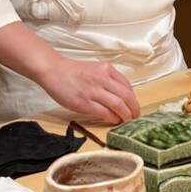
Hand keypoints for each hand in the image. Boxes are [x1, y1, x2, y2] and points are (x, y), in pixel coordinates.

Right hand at [0, 22, 139, 124]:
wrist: (55, 71)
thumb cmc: (74, 72)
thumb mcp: (95, 69)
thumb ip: (108, 80)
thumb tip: (121, 96)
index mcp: (107, 70)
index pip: (127, 86)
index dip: (133, 99)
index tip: (134, 107)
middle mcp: (103, 79)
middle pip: (126, 96)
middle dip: (134, 109)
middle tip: (135, 118)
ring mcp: (94, 91)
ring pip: (118, 105)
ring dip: (126, 115)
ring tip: (127, 121)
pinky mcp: (85, 103)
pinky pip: (105, 112)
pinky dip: (113, 118)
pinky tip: (114, 121)